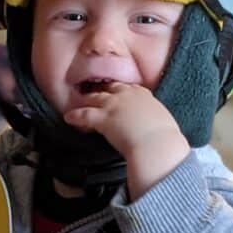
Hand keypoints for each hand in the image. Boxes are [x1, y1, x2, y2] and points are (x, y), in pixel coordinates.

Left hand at [64, 82, 189, 198]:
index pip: (130, 88)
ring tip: (78, 102)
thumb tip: (156, 131)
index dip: (122, 90)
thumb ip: (155, 122)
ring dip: (86, 100)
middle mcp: (128, 96)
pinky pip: (85, 114)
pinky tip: (68, 118)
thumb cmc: (164, 138)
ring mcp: (114, 105)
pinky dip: (75, 116)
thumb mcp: (163, 124)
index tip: (118, 92)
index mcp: (145, 96)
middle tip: (94, 93)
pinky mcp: (104, 118)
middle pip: (110, 88)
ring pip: (95, 98)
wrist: (157, 144)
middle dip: (102, 90)